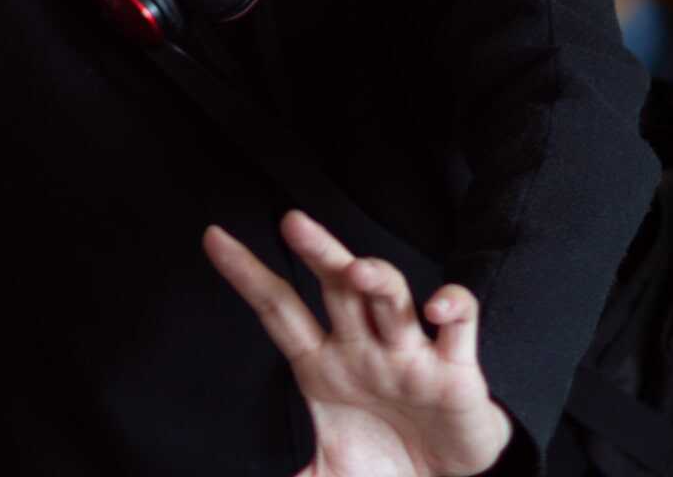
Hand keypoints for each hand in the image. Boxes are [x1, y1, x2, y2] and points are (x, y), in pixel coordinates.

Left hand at [205, 211, 513, 476]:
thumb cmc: (384, 465)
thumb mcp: (327, 476)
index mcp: (323, 365)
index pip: (278, 309)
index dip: (246, 274)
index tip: (213, 237)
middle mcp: (363, 349)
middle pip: (337, 287)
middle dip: (318, 252)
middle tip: (292, 222)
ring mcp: (408, 354)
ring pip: (391, 298)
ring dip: (377, 279)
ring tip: (358, 270)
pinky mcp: (455, 369)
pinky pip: (459, 325)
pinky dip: (453, 308)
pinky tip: (437, 309)